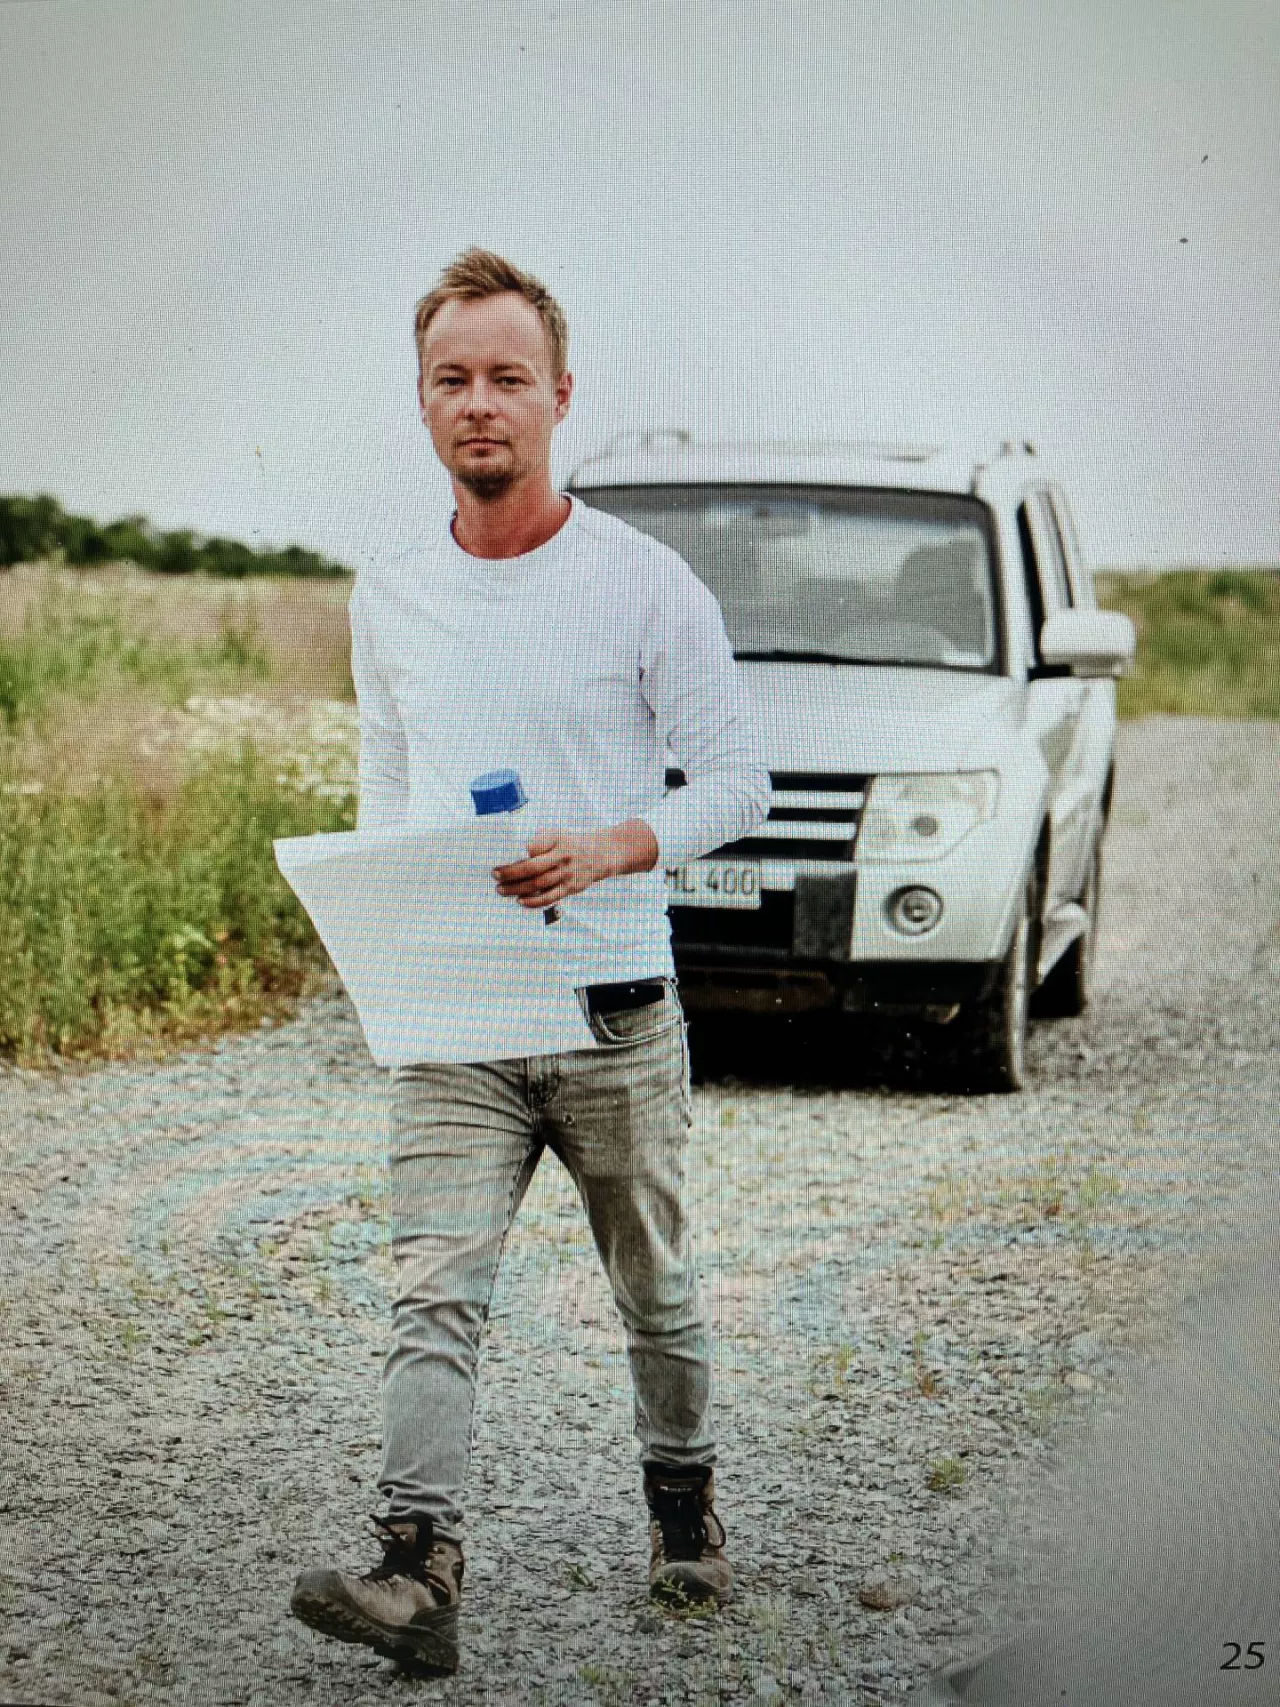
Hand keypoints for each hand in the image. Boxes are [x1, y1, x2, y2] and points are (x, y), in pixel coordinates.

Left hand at [494, 820, 658, 907]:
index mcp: (557, 840)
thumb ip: (539, 840)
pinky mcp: (571, 888)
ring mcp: (567, 874)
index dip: (516, 853)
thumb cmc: (573, 843)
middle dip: (510, 873)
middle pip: (532, 867)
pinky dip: (533, 901)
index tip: (500, 857)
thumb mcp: (558, 833)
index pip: (534, 846)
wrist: (602, 853)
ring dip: (517, 888)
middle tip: (495, 875)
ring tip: (501, 889)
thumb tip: (513, 849)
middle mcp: (562, 857)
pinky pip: (549, 897)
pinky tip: (520, 901)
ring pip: (538, 884)